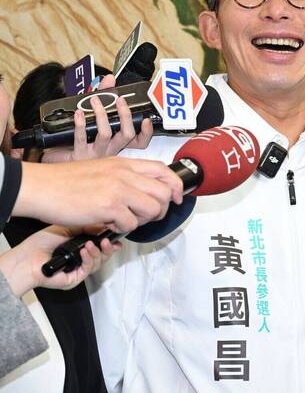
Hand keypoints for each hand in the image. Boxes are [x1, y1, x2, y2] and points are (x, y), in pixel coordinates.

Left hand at [0, 225, 119, 295]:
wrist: (26, 258)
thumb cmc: (40, 245)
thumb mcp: (67, 229)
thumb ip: (86, 227)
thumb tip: (104, 225)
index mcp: (80, 249)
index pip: (100, 247)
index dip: (110, 244)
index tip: (116, 238)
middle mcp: (80, 260)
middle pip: (103, 257)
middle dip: (108, 249)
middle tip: (108, 241)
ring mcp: (78, 270)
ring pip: (98, 264)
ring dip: (97, 253)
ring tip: (92, 244)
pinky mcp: (74, 279)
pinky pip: (88, 270)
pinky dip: (89, 260)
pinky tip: (84, 251)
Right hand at [14, 156, 182, 233]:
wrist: (40, 187)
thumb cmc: (65, 181)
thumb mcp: (101, 169)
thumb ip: (124, 177)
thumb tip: (143, 192)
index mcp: (124, 163)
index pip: (163, 170)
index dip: (175, 186)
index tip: (176, 197)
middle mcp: (125, 174)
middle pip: (164, 192)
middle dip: (160, 209)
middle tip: (145, 216)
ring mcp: (118, 190)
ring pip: (153, 209)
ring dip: (142, 220)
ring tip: (124, 220)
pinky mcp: (109, 206)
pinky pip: (131, 224)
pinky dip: (122, 229)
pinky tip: (108, 224)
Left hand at [42, 75, 153, 162]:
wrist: (59, 157)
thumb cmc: (79, 138)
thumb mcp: (94, 117)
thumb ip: (103, 96)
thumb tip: (110, 79)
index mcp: (117, 144)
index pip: (140, 142)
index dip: (146, 132)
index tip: (146, 119)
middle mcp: (110, 150)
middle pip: (127, 135)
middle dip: (125, 116)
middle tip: (120, 100)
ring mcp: (96, 154)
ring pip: (105, 134)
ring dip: (101, 115)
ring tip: (95, 100)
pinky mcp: (79, 155)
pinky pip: (82, 138)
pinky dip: (81, 123)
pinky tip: (78, 113)